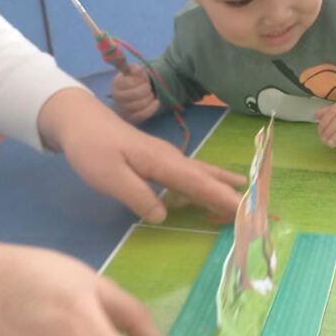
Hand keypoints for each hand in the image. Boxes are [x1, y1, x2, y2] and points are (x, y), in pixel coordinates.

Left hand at [38, 88, 243, 221]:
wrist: (79, 120)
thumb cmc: (92, 148)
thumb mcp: (109, 177)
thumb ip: (138, 195)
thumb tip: (163, 215)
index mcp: (163, 163)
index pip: (199, 184)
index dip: (222, 198)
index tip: (244, 211)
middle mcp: (171, 158)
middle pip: (207, 177)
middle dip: (231, 192)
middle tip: (256, 206)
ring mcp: (166, 156)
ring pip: (201, 172)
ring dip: (222, 183)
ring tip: (244, 190)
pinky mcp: (158, 158)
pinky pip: (190, 172)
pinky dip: (206, 179)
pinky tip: (210, 183)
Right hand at [111, 66, 159, 123]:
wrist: (136, 90)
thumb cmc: (135, 79)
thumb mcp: (135, 71)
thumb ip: (136, 69)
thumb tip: (138, 70)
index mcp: (116, 84)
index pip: (130, 83)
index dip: (141, 81)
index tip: (144, 79)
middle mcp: (117, 97)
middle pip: (136, 94)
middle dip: (147, 89)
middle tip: (148, 87)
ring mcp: (123, 109)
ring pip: (141, 105)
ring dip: (150, 98)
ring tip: (150, 94)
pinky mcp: (131, 117)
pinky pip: (143, 115)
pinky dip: (152, 108)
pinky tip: (156, 102)